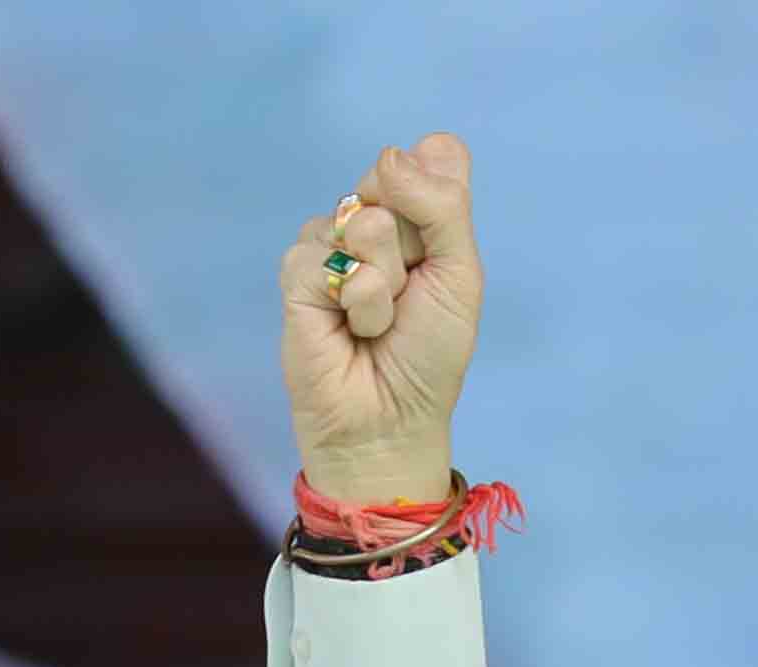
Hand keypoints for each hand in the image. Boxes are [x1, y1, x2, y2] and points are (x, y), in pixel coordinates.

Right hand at [279, 134, 480, 508]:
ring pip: (360, 219)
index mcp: (420, 215)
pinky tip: (351, 330)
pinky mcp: (298, 275)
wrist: (391, 420)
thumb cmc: (428, 355)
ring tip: (379, 322)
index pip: (432, 157)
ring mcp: (332, 244)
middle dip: (413, 245)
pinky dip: (353, 300)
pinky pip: (322, 253)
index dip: (439, 198)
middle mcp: (374, 220)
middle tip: (409, 295)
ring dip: (383, 281)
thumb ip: (442, 205)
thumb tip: (389, 154)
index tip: (441, 254)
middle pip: (392, 178)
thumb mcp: (459, 275)